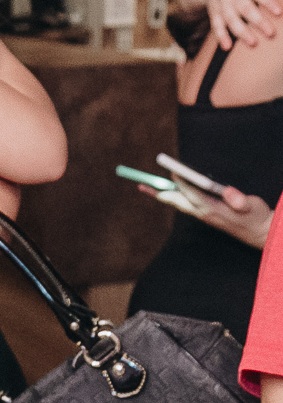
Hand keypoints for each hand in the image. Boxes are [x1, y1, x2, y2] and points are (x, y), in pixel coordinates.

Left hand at [141, 180, 273, 248]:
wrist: (260, 233)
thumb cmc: (257, 217)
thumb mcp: (252, 206)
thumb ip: (240, 199)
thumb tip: (228, 191)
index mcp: (213, 209)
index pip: (191, 193)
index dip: (180, 181)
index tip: (170, 168)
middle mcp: (204, 213)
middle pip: (176, 201)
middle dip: (158, 192)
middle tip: (141, 184)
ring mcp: (203, 215)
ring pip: (178, 204)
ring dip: (163, 194)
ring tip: (147, 187)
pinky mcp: (206, 215)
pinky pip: (184, 205)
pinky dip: (174, 197)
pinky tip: (171, 191)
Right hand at [202, 0, 282, 49]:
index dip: (267, 2)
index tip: (278, 12)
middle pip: (245, 8)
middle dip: (257, 21)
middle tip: (271, 33)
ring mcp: (222, 5)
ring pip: (231, 19)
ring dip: (242, 32)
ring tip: (253, 43)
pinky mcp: (214, 14)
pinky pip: (216, 25)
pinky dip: (221, 36)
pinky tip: (227, 47)